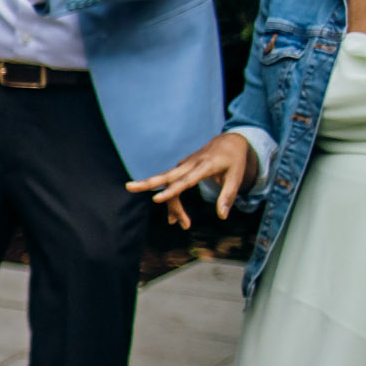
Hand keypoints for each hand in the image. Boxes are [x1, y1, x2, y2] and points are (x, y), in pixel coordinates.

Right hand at [127, 133, 257, 227]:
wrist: (228, 141)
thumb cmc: (234, 160)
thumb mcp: (237, 177)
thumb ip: (228, 196)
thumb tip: (222, 217)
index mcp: (204, 166)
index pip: (184, 181)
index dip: (170, 192)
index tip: (156, 200)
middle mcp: (189, 164)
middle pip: (165, 176)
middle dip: (146, 183)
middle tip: (128, 187)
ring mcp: (183, 165)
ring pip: (168, 184)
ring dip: (168, 204)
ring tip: (175, 223)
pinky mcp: (181, 168)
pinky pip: (172, 184)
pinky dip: (172, 200)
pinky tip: (175, 215)